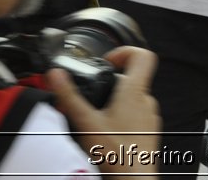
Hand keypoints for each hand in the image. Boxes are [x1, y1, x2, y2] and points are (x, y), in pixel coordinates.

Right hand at [51, 46, 160, 174]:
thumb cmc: (116, 156)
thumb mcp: (86, 122)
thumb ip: (70, 96)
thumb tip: (57, 74)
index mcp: (134, 92)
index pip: (142, 56)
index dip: (124, 52)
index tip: (107, 63)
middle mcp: (147, 102)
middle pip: (134, 78)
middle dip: (112, 83)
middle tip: (95, 93)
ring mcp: (150, 118)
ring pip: (134, 99)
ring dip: (117, 102)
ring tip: (98, 115)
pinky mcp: (149, 133)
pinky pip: (137, 116)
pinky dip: (122, 118)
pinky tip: (107, 132)